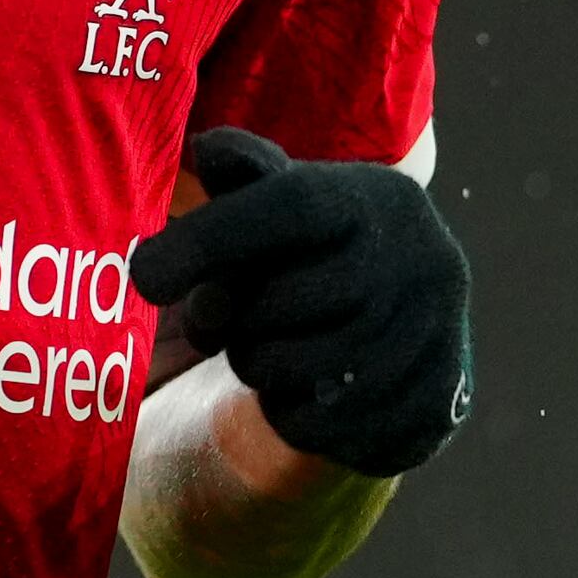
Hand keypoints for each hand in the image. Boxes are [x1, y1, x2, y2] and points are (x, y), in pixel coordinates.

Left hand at [131, 127, 474, 477]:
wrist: (418, 331)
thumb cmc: (325, 256)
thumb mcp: (290, 205)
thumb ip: (246, 178)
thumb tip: (209, 151)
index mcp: (380, 200)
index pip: (290, 205)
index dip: (210, 238)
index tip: (144, 275)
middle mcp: (421, 261)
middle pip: (277, 300)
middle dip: (233, 318)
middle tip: (231, 317)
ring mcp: (434, 339)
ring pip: (291, 369)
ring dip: (257, 366)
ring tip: (273, 348)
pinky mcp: (431, 406)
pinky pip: (317, 425)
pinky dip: (288, 412)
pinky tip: (304, 389)